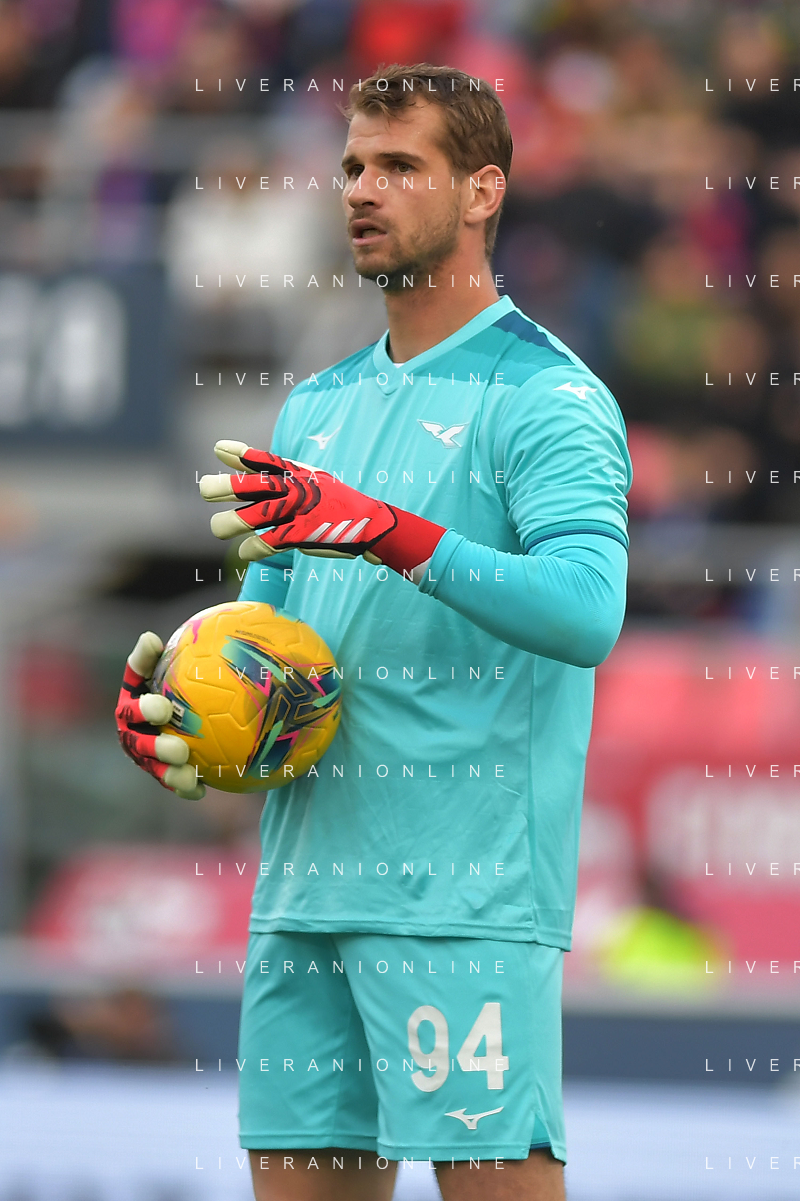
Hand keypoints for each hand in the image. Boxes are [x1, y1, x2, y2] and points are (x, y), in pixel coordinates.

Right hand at [115, 632, 205, 799]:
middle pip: (139, 742)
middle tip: (179, 748)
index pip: (132, 704)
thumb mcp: (170, 664)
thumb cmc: (180, 677)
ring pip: (154, 766)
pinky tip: (203, 788)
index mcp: (132, 702)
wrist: (188, 704)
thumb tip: (149, 638)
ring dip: (170, 773)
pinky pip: (173, 783)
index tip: (163, 708)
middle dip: (156, 748)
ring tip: (189, 774)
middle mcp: (133, 731)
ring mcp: (145, 754)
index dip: (143, 707)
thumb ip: (157, 656)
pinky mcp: (161, 771)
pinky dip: (186, 787)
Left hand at [199, 440, 444, 578]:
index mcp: (295, 474)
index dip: (239, 454)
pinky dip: (251, 549)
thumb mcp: (314, 479)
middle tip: (206, 490)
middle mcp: (291, 490)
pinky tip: (247, 551)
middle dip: (219, 487)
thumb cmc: (338, 503)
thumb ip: (287, 475)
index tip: (219, 449)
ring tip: (220, 528)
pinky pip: (264, 544)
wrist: (370, 523)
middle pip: (244, 486)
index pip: (262, 460)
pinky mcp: (298, 536)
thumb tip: (255, 470)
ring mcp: (294, 513)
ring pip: (246, 518)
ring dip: (226, 524)